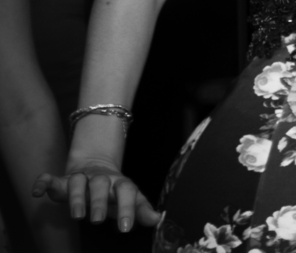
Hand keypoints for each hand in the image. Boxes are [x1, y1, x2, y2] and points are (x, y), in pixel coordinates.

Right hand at [33, 158, 159, 231]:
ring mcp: (80, 178)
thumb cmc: (114, 191)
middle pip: (100, 185)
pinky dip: (43, 182)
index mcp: (119, 183)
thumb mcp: (129, 199)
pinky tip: (38, 192)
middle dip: (99, 202)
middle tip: (97, 221)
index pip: (127, 192)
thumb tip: (158, 219)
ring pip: (77, 183)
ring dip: (76, 197)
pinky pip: (50, 178)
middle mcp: (100, 178)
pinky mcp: (61, 180)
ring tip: (76, 216)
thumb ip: (141, 209)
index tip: (125, 228)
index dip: (127, 208)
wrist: (96, 166)